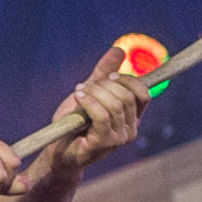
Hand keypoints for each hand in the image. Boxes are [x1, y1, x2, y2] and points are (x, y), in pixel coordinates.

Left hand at [22, 46, 146, 189]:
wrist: (58, 151)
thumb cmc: (75, 124)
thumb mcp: (91, 93)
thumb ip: (104, 73)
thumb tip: (119, 50)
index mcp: (132, 118)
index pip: (143, 93)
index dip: (128, 80)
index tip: (108, 76)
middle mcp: (131, 130)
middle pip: (128, 97)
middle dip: (106, 85)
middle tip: (86, 86)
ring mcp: (119, 139)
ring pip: (115, 105)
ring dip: (94, 93)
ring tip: (79, 92)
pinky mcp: (104, 144)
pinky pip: (102, 115)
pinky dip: (89, 101)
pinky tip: (78, 97)